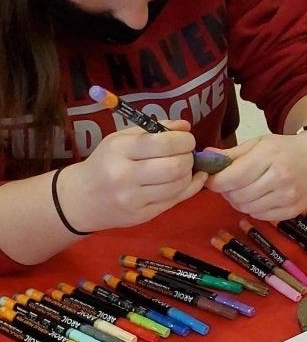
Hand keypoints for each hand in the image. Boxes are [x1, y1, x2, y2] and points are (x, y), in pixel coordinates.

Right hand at [63, 120, 206, 231]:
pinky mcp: (143, 215)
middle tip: (187, 154)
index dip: (184, 141)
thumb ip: (155, 129)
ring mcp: (133, 198)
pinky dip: (187, 188)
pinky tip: (189, 180)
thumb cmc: (106, 162)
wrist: (83, 198)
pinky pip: (175, 200)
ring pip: (178, 185)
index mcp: (119, 149)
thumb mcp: (122, 139)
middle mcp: (124, 175)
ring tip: (183, 167)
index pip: (164, 144)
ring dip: (188, 174)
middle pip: (175, 166)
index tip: (187, 140)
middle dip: (189, 158)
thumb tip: (186, 127)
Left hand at [203, 131, 306, 220]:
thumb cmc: (287, 149)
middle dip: (226, 192)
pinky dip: (253, 209)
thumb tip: (205, 157)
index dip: (215, 182)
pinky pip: (260, 216)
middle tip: (229, 184)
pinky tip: (258, 197)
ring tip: (243, 190)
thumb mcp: (260, 143)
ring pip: (247, 208)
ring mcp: (288, 197)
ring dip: (238, 201)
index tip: (211, 179)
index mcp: (269, 157)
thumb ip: (232, 154)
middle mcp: (280, 178)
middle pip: (237, 196)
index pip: (232, 178)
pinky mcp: (292, 211)